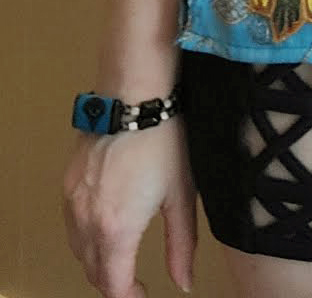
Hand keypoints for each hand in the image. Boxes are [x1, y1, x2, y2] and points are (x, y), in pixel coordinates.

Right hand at [63, 119, 195, 297]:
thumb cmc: (164, 140)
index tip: (144, 293)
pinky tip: (105, 226)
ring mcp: (73, 201)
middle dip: (113, 282)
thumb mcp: (181, 194)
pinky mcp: (68, 183)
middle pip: (93, 272)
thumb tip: (184, 283)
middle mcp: (86, 221)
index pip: (113, 286)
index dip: (129, 297)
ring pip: (78, 250)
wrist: (134, 93)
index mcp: (116, 229)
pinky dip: (85, 237)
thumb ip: (181, 245)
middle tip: (135, 280)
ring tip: (122, 256)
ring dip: (98, 261)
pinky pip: (71, 225)